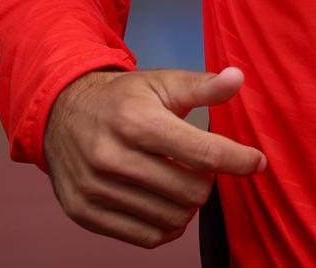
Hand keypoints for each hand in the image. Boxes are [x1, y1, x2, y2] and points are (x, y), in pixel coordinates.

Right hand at [43, 67, 266, 248]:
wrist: (58, 113)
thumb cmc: (121, 100)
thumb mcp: (161, 83)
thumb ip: (202, 86)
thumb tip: (238, 78)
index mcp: (137, 121)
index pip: (202, 153)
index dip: (238, 160)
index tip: (256, 162)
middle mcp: (113, 157)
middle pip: (191, 191)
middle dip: (206, 182)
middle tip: (199, 168)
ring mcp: (96, 189)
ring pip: (172, 219)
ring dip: (187, 205)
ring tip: (180, 183)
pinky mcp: (85, 213)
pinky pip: (146, 238)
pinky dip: (166, 227)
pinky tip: (165, 205)